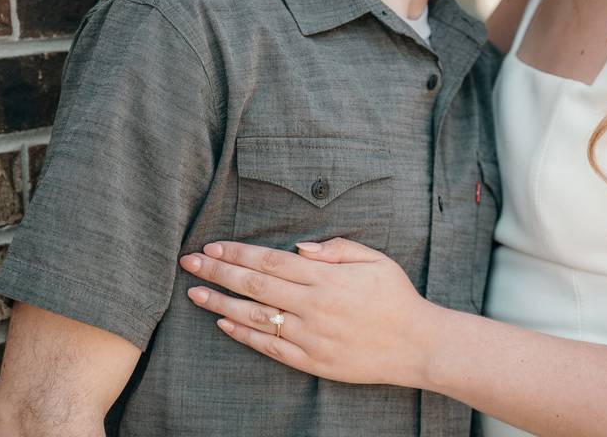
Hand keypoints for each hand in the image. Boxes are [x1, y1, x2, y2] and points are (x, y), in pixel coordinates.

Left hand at [178, 238, 436, 387]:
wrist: (417, 345)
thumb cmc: (396, 298)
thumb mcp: (375, 260)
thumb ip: (337, 248)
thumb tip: (299, 247)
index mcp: (326, 277)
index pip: (270, 261)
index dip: (238, 252)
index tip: (212, 247)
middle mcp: (313, 305)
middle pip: (254, 286)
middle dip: (218, 271)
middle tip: (189, 263)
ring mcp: (310, 335)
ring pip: (255, 317)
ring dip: (221, 303)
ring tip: (195, 293)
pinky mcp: (311, 361)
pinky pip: (270, 347)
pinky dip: (244, 335)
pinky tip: (223, 324)